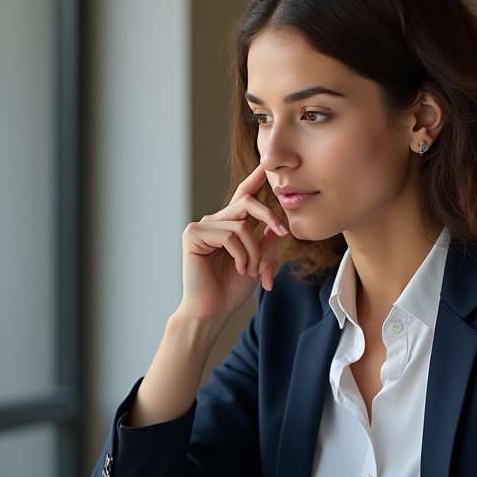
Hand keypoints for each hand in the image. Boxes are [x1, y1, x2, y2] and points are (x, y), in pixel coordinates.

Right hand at [180, 164, 288, 323]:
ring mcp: (201, 227)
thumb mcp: (257, 262)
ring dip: (254, 251)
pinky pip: (228, 235)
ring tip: (251, 270)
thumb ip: (266, 242)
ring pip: (241, 225)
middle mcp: (213, 222)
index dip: (253, 180)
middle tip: (283, 233)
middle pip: (246, 203)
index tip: (265, 166)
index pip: (242, 197)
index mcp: (228, 225)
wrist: (212, 310)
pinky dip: (240, 254)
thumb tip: (279, 226)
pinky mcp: (193, 235)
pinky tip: (238, 268)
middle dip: (269, 216)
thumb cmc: (231, 289)